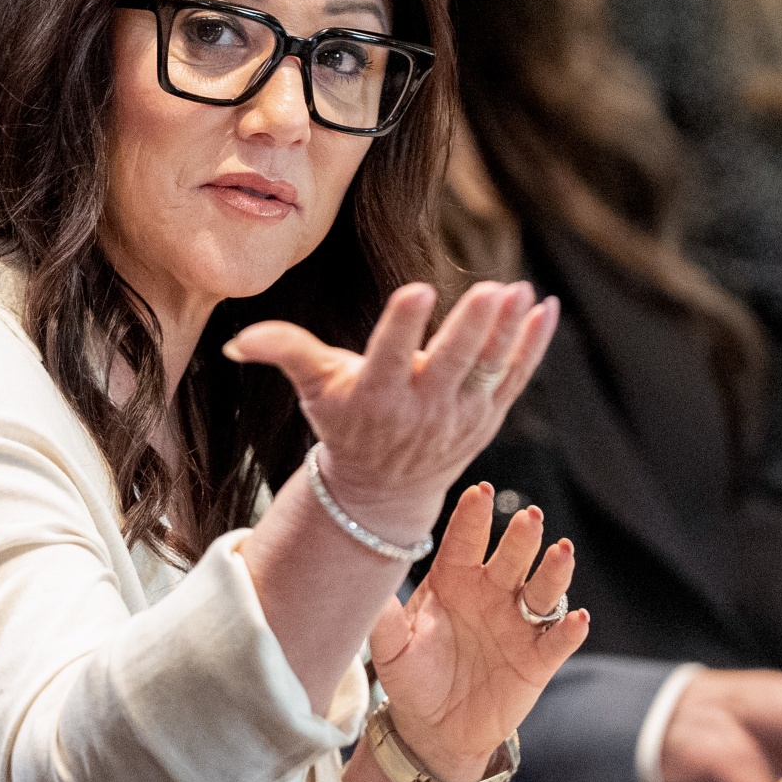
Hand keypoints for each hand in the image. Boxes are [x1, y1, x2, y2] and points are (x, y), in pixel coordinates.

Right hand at [225, 282, 557, 541]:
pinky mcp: (487, 416)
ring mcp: (460, 416)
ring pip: (491, 371)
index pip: (389, 357)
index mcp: (377, 397)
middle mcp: (422, 410)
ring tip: (524, 291)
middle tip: (494, 289)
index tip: (416, 290)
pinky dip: (535, 346)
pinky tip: (547, 307)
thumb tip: (234, 342)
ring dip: (512, 333)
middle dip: (473, 329)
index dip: (402, 326)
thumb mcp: (313, 390)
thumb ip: (283, 353)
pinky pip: (516, 378)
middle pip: (452, 364)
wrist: (383, 492)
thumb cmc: (345, 424)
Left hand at [370, 484, 588, 781]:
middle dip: (521, 537)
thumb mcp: (391, 650)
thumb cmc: (411, 678)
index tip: (480, 491)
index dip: (473, 516)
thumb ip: (385, 619)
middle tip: (530, 518)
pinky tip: (577, 619)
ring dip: (554, 572)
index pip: (465, 540)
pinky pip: (557, 642)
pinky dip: (569, 631)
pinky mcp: (537, 660)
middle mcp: (491, 593)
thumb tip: (365, 587)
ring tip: (561, 552)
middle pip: (511, 557)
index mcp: (454, 580)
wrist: (433, 730)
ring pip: (542, 591)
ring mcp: (518, 624)